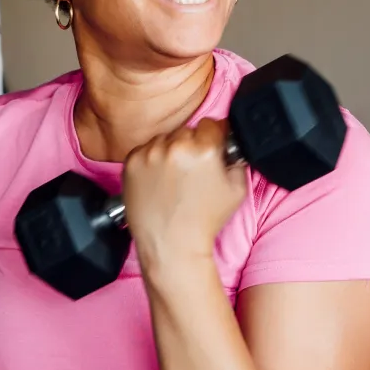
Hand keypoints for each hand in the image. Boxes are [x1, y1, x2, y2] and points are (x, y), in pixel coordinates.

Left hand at [121, 117, 245, 272]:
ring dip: (170, 151)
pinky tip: (158, 181)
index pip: (212, 124)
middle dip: (191, 145)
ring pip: (164, 139)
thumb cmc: (205, 221)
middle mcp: (175, 147)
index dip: (214, 137)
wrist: (171, 245)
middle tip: (192, 169)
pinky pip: (144, 150)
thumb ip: (236, 160)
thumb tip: (231, 144)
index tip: (212, 147)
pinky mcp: (131, 162)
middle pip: (187, 131)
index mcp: (204, 149)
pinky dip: (150, 160)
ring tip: (173, 178)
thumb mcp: (238, 190)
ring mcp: (150, 154)